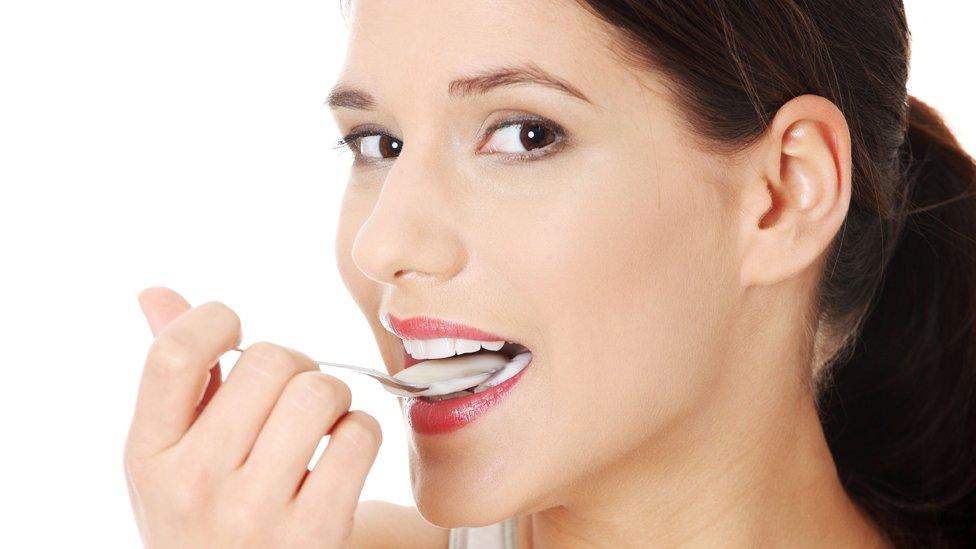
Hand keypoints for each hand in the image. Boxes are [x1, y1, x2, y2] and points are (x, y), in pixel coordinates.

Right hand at [123, 287, 381, 547]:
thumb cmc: (210, 509)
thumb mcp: (174, 453)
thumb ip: (175, 376)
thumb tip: (157, 295)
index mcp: (149, 455)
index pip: (175, 354)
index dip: (216, 320)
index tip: (236, 331)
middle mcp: (193, 486)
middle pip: (268, 362)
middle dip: (294, 363)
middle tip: (291, 394)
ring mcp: (254, 514)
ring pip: (318, 393)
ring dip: (332, 396)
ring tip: (319, 422)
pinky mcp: (315, 535)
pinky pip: (359, 436)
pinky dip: (362, 432)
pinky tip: (341, 454)